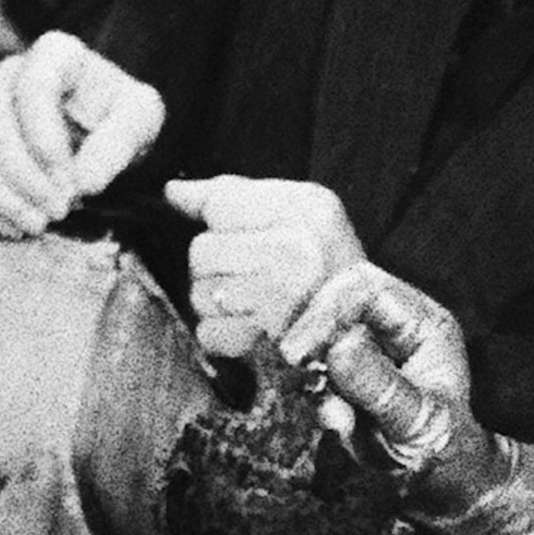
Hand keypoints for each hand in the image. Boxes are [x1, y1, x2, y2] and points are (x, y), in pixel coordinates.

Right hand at [0, 30, 164, 237]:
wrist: (103, 136)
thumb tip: (84, 181)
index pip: (33, 87)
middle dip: (26, 176)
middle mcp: (11, 74)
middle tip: (60, 210)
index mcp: (55, 54)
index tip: (72, 182)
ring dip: (2, 195)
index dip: (45, 139)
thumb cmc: (122, 117)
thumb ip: (119, 142)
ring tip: (39, 224)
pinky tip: (15, 228)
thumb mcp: (141, 119)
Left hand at [165, 175, 367, 360]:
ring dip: (218, 302)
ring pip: (199, 293)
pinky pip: (207, 332)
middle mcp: (294, 253)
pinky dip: (222, 335)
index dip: (220, 221)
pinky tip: (251, 328)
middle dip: (217, 265)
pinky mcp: (262, 343)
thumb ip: (233, 194)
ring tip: (254, 303)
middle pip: (202, 251)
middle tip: (253, 275)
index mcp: (307, 211)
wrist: (362, 332)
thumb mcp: (301, 210)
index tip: (238, 234)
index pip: (220, 202)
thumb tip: (171, 191)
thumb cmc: (326, 265)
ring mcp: (278, 302)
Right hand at [279, 258, 492, 483]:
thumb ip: (380, 386)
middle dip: (310, 334)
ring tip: (339, 417)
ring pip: (317, 336)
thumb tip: (339, 347)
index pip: (366, 289)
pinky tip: (340, 425)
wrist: (433, 477)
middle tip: (293, 365)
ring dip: (313, 373)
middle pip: (334, 301)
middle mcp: (392, 327)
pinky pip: (312, 372)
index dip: (328, 310)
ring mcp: (365, 347)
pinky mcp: (342, 372)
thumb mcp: (416, 421)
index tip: (301, 349)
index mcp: (422, 323)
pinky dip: (315, 398)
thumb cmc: (440, 446)